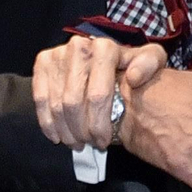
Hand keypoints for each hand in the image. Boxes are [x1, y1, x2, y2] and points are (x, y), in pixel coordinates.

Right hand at [32, 35, 166, 149]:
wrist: (108, 57)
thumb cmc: (132, 65)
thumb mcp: (151, 60)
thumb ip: (150, 64)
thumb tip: (133, 78)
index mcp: (105, 48)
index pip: (98, 96)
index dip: (99, 124)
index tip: (102, 141)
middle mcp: (79, 47)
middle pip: (73, 102)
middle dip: (80, 130)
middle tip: (88, 144)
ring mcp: (58, 54)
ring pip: (56, 103)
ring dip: (65, 130)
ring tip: (76, 143)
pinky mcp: (43, 62)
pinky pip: (40, 98)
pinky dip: (47, 122)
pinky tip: (57, 136)